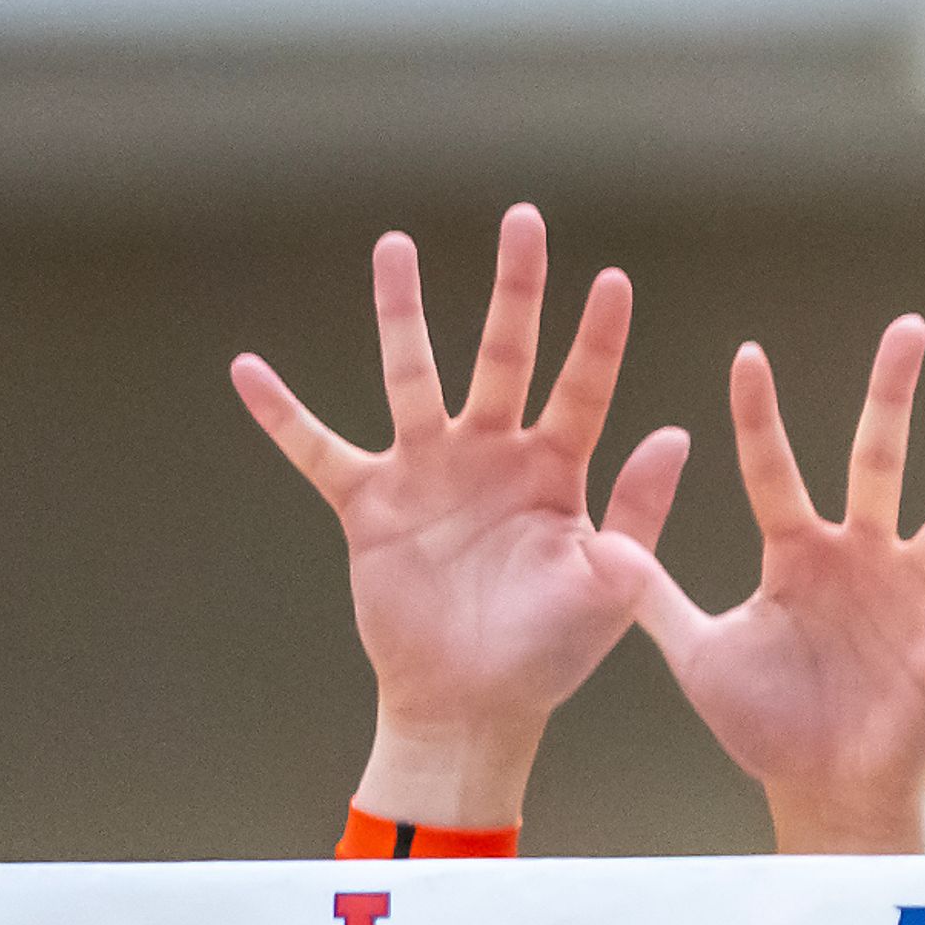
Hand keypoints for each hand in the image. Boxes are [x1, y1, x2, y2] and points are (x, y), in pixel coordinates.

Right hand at [234, 204, 688, 828]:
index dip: (598, 339)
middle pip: (504, 354)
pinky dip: (282, 415)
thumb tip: (677, 434)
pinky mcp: (371, 503)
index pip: (582, 389)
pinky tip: (247, 370)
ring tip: (395, 246)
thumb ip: (637, 514)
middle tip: (525, 219)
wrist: (475, 705)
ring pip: (414, 376)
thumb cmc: (550, 654)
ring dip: (403, 315)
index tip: (614, 278)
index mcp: (556, 473)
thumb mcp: (608, 587)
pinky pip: (317, 449)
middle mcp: (492, 456)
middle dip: (516, 290)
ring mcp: (428, 472)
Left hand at [604, 320, 924, 854]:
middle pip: (877, 462)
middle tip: (907, 328)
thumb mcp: (698, 656)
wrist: (821, 786)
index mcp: (797, 553)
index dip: (757, 418)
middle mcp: (860, 559)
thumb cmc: (764, 721)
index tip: (749, 354)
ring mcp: (909, 599)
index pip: (773, 471)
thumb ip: (656, 597)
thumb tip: (605, 545)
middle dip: (889, 396)